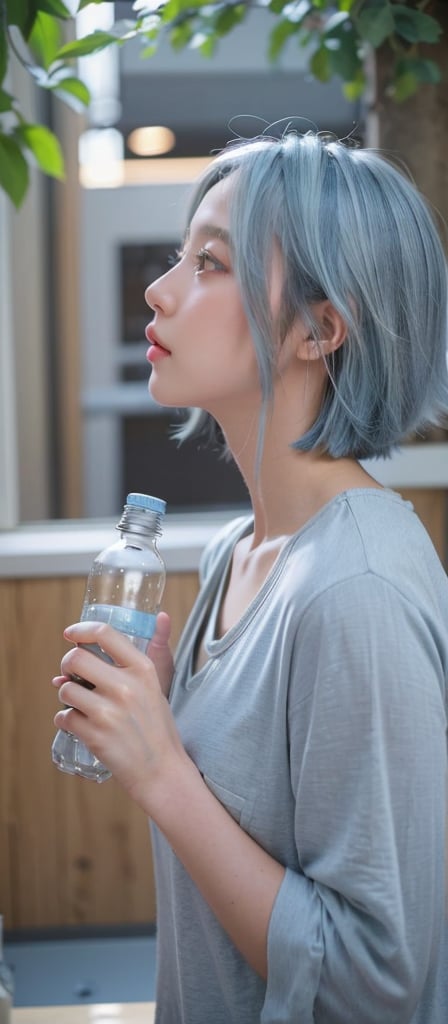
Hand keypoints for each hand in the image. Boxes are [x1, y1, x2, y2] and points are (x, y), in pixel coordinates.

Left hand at [52, 621, 188, 811]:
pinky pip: (63, 717)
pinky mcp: (95, 735)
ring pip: (64, 689)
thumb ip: (145, 655)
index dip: (81, 630)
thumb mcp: (157, 684)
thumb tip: (149, 619)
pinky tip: (80, 724)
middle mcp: (126, 687)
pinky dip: (66, 720)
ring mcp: (109, 712)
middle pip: (75, 658)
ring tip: (82, 704)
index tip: (71, 635)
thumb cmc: (157, 726)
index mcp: (143, 669)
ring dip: (67, 696)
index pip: (104, 633)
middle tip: (73, 675)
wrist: (161, 770)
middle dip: (67, 665)